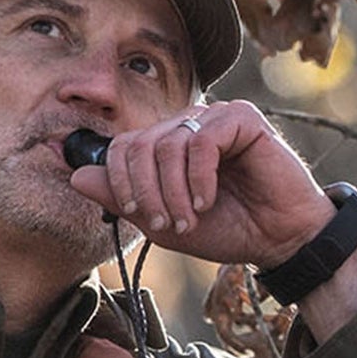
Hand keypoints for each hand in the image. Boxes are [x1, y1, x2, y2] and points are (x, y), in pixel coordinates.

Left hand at [66, 100, 336, 268]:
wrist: (279, 239)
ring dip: (173, 192)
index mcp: (167, 146)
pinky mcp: (242, 118)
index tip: (141, 216)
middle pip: (139, 144)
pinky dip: (198, 178)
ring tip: (190, 219)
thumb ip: (125, 201)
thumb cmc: (228, 229)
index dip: (120, 182)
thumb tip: (77, 177)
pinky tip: (208, 201)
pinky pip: (201, 141)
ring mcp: (215, 118)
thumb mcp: (165, 224)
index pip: (122, 147)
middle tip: (165, 224)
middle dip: (145, 191)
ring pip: (167, 144)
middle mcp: (188, 126)